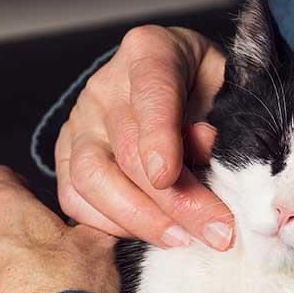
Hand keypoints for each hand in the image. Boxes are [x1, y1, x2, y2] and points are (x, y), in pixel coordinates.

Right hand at [56, 25, 235, 250]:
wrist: (173, 82)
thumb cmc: (205, 85)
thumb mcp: (227, 84)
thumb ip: (221, 113)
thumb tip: (202, 149)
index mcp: (149, 52)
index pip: (150, 93)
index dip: (158, 137)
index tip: (168, 177)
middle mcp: (105, 86)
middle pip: (128, 151)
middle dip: (175, 200)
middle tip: (216, 232)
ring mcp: (80, 122)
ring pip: (93, 178)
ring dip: (140, 219)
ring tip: (182, 241)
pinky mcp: (67, 156)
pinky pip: (75, 199)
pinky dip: (111, 224)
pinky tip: (151, 235)